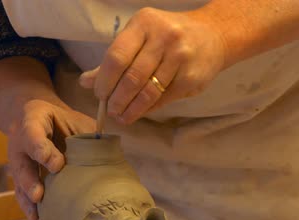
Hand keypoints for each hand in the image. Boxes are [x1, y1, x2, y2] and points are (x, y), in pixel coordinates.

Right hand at [0, 57, 94, 219]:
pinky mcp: (21, 175)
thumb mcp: (75, 119)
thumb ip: (88, 134)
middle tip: (39, 194)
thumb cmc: (64, 121)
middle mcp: (21, 141)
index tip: (56, 165)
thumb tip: (110, 153)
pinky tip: (37, 217)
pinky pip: (21, 191)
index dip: (42, 149)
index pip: (33, 133)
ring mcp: (19, 159)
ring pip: (19, 179)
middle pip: (22, 161)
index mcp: (34, 120)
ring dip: (27, 196)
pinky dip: (28, 205)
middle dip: (30, 179)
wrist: (43, 121)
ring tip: (36, 211)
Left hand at [79, 7, 226, 123]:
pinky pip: (163, 99)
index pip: (117, 56)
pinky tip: (139, 112)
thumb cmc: (168, 36)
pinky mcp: (191, 78)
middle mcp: (163, 37)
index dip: (104, 80)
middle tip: (110, 111)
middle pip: (132, 77)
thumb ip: (114, 59)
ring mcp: (180, 57)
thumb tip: (85, 82)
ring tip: (122, 117)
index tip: (99, 95)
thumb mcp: (140, 38)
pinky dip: (148, 109)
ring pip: (148, 92)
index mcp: (144, 23)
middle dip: (117, 99)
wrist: (213, 35)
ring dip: (131, 109)